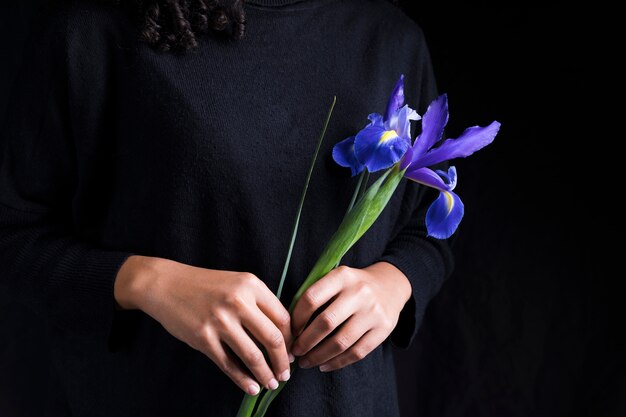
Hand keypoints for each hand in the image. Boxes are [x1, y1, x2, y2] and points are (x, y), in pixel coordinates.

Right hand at [114, 255, 293, 394]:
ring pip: (253, 356)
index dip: (291, 339)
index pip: (282, 318)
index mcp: (251, 285)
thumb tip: (282, 333)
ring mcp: (220, 321)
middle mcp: (238, 302)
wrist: (166, 284)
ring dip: (266, 374)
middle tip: (286, 374)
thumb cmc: (205, 285)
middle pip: (272, 339)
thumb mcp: (237, 283)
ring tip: (271, 383)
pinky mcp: (203, 338)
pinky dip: (243, 380)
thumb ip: (258, 302)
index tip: (292, 352)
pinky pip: (229, 364)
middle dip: (283, 362)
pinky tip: (251, 387)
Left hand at [290, 262, 410, 371]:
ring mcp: (373, 311)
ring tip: (306, 362)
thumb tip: (289, 327)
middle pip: (326, 322)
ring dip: (319, 356)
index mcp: (342, 276)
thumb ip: (316, 295)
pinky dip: (337, 362)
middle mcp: (359, 292)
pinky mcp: (384, 329)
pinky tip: (325, 365)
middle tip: (295, 352)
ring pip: (341, 342)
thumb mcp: (336, 279)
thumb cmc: (352, 286)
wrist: (390, 285)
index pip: (311, 298)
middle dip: (305, 342)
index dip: (296, 319)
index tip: (289, 332)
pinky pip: (357, 352)